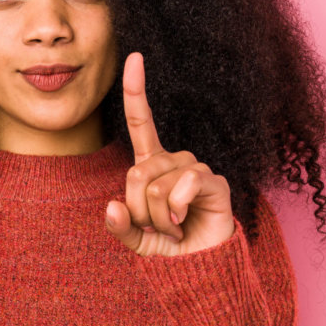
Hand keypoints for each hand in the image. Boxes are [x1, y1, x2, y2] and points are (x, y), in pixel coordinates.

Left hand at [103, 52, 235, 256]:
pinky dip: (174, 211)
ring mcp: (194, 169)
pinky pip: (182, 186)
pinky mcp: (213, 182)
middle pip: (136, 173)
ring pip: (156, 186)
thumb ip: (119, 225)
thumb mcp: (135, 239)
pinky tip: (182, 223)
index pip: (141, 121)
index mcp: (152, 164)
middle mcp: (173, 161)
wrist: (202, 268)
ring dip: (156, 218)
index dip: (136, 90)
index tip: (135, 57)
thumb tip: (112, 207)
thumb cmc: (169, 247)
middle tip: (154, 227)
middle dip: (137, 209)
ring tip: (172, 228)